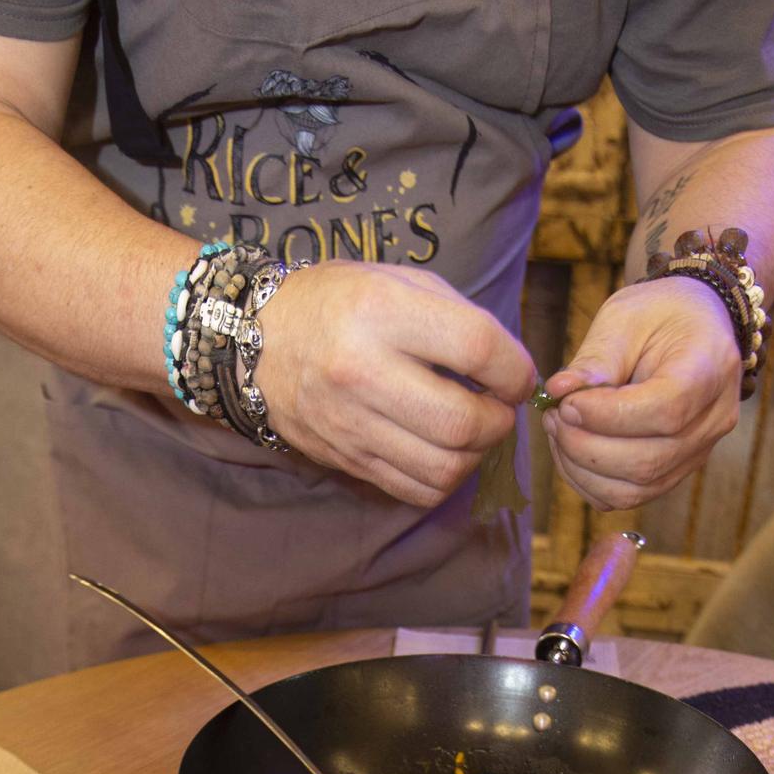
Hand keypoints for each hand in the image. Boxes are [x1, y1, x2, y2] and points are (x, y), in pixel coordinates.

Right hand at [257, 262, 534, 508]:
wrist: (255, 341)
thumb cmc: (339, 304)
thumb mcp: (396, 282)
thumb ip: (458, 320)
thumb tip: (512, 371)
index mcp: (382, 312)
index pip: (478, 349)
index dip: (516, 370)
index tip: (518, 375)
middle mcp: (363, 371)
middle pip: (463, 422)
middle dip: (500, 421)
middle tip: (499, 408)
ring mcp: (351, 423)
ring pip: (444, 467)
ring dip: (476, 455)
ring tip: (474, 431)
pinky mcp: (347, 459)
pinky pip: (416, 490)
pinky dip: (445, 479)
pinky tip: (444, 452)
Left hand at [542, 278, 740, 510]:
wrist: (695, 327)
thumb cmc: (661, 315)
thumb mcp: (627, 317)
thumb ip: (596, 358)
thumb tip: (558, 391)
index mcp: (710, 371)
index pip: (664, 413)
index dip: (607, 417)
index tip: (568, 402)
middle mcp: (713, 421)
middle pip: (646, 462)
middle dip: (585, 447)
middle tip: (554, 416)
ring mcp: (697, 454)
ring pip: (635, 489)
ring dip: (582, 468)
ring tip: (558, 430)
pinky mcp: (674, 473)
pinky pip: (628, 497)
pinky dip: (588, 482)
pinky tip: (570, 450)